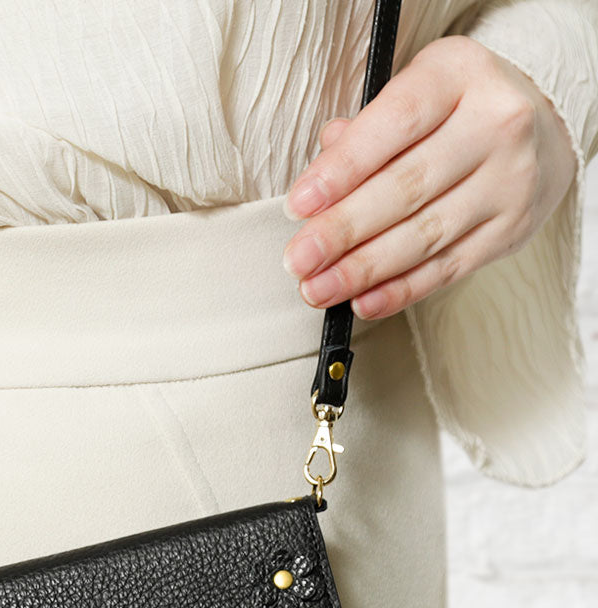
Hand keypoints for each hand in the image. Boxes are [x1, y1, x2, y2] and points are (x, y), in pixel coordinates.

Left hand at [281, 34, 577, 319]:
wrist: (538, 134)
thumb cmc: (451, 114)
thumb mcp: (410, 96)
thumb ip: (361, 134)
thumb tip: (320, 176)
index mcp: (458, 75)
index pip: (394, 124)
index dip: (342, 170)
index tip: (299, 205)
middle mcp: (496, 123)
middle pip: (406, 188)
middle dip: (343, 230)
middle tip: (299, 259)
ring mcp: (510, 180)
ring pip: (424, 235)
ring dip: (362, 270)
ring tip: (317, 289)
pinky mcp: (511, 230)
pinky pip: (447, 269)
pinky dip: (400, 290)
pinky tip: (363, 302)